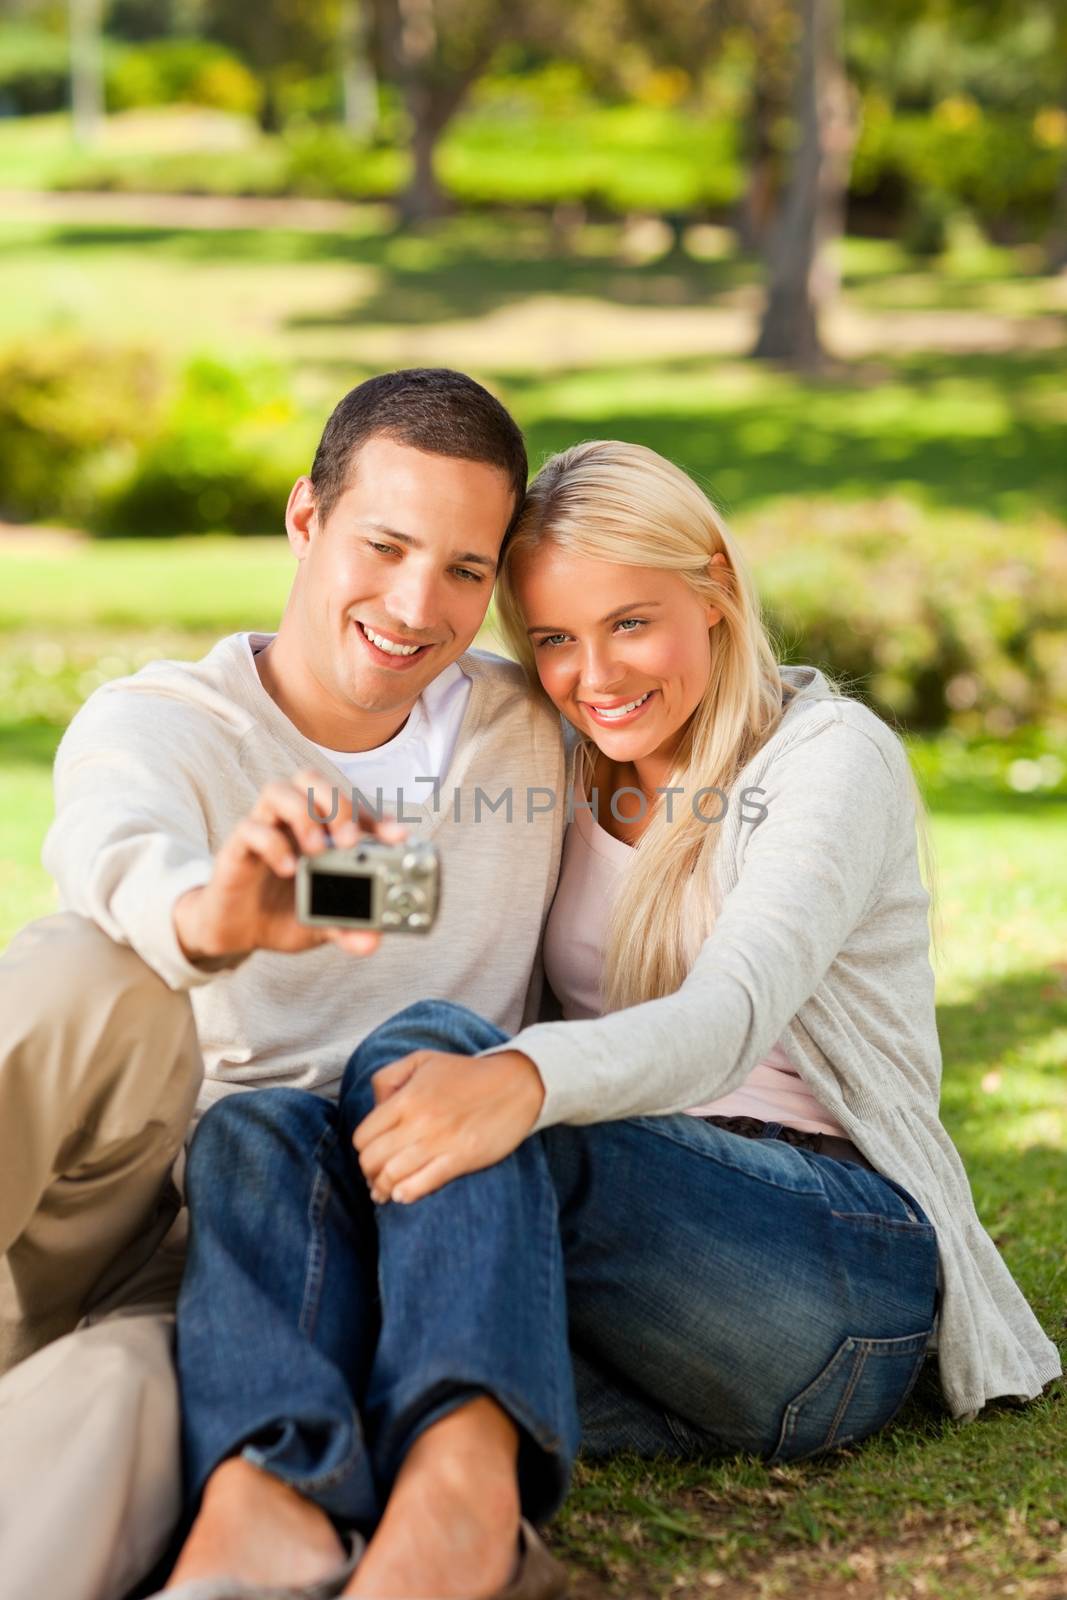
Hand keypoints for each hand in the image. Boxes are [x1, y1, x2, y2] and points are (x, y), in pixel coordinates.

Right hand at [173, 768, 405, 964]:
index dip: (375, 816)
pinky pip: (249, 828)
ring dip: (304, 815)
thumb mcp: (322, 925)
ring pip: (278, 791)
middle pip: (312, 780)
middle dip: (338, 804)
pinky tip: (288, 869)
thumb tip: (372, 942)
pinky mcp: (236, 848)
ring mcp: (263, 829)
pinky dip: (271, 844)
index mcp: (320, 830)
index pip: (350, 806)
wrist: (236, 932)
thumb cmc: (283, 913)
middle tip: (350, 841)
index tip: (398, 837)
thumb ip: (347, 929)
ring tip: (318, 850)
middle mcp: (292, 821)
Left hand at [353, 1049, 545, 1203]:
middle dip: (368, 1172)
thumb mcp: (422, 1060)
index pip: (363, 1136)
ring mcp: (440, 1142)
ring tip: (384, 1192)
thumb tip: (375, 1108)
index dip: (363, 1149)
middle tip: (374, 1176)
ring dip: (383, 1188)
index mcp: (406, 1098)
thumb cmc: (467, 1074)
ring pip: (392, 1176)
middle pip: (372, 1160)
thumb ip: (388, 1078)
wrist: (517, 1083)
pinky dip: (407, 1194)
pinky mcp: (461, 1159)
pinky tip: (403, 1194)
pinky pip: (423, 1184)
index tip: (370, 1153)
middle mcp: (418, 1121)